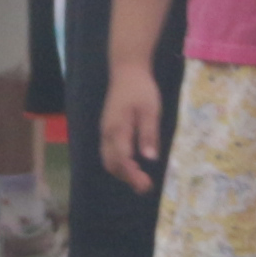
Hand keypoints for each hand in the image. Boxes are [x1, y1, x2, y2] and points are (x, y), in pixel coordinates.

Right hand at [100, 73, 170, 191]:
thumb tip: (150, 158)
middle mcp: (107, 133)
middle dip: (127, 178)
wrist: (126, 70)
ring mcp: (105, 131)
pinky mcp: (107, 128)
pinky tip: (133, 164)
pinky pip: (109, 152)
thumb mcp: (150, 110)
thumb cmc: (141, 89)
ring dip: (122, 172)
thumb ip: (148, 134)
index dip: (133, 176)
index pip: (122, 160)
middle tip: (146, 185)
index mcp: (118, 129)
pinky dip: (119, 163)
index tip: (147, 185)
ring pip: (108, 159)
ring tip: (140, 178)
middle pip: (112, 164)